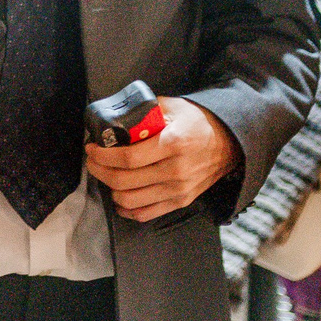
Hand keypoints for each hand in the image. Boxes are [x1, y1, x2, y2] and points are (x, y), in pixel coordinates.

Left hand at [84, 99, 237, 222]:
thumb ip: (144, 111)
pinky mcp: (181, 201)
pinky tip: (119, 195)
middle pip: (124, 181)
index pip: (128, 157)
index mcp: (173, 144)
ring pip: (130, 200)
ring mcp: (178, 189)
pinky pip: (145, 214)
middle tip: (93, 161)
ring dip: (110, 189)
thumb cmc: (197, 122)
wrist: (229, 143)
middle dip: (99, 171)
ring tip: (106, 175)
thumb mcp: (172, 106)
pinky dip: (126, 208)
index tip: (91, 148)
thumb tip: (113, 117)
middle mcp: (176, 170)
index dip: (103, 155)